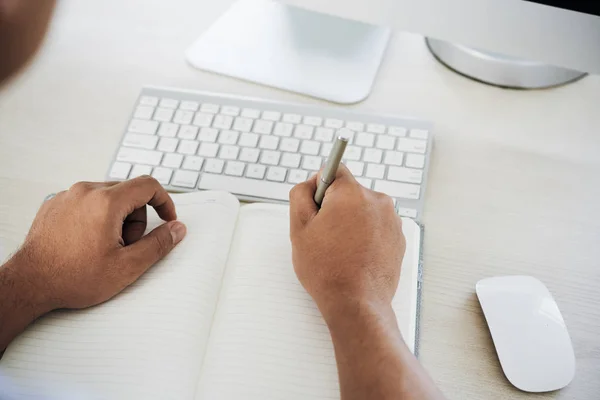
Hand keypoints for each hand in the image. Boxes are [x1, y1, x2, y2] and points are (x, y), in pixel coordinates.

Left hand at [10, 176, 185, 312]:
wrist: (29, 284)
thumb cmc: (72, 277)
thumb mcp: (127, 266)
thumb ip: (158, 244)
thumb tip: (176, 229)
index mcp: (106, 201)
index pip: (148, 185)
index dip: (165, 202)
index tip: (167, 220)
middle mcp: (85, 191)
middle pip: (128, 193)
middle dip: (136, 218)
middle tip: (127, 246)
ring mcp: (67, 196)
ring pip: (107, 197)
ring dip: (116, 219)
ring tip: (105, 247)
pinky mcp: (55, 204)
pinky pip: (87, 202)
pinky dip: (96, 218)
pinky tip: (88, 243)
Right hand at [289, 165, 404, 318]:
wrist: (357, 303)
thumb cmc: (327, 269)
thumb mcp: (299, 228)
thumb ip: (300, 194)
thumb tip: (309, 183)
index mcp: (352, 193)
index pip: (334, 170)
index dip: (319, 188)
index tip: (316, 207)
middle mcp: (377, 201)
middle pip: (349, 192)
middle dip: (334, 208)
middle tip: (324, 236)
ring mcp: (392, 220)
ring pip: (363, 210)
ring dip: (351, 222)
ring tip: (340, 250)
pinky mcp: (399, 237)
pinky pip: (376, 227)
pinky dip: (365, 236)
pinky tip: (355, 256)